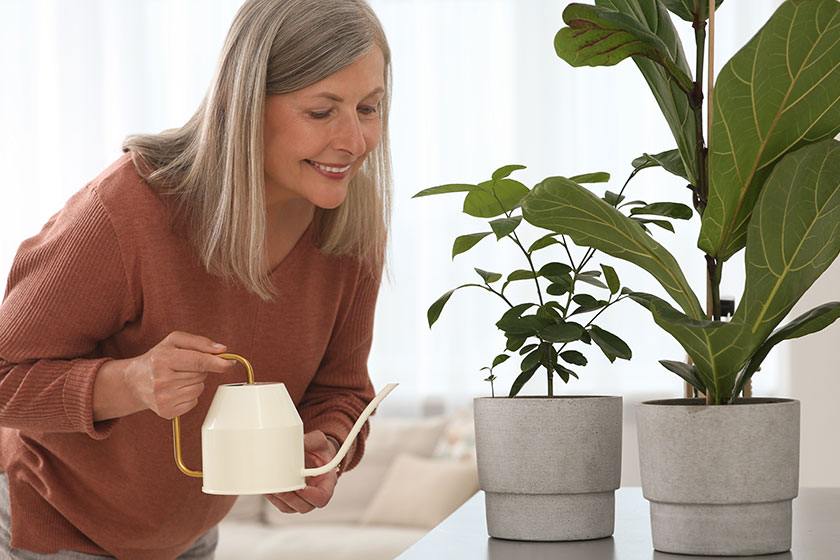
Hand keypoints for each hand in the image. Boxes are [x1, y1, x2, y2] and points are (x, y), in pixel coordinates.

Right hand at [96, 331, 234, 420]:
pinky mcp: (167, 412)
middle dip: (199, 369)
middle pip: (201, 375)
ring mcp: (163, 398)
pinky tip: (176, 390)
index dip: (218, 362)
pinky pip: (194, 402)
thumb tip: (222, 350)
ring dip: (195, 382)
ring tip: (178, 378)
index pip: (198, 361)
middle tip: (183, 367)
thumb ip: (199, 342)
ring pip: (199, 389)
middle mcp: (161, 380)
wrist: (133, 381)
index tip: (230, 363)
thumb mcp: (173, 341)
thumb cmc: (157, 358)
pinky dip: (190, 395)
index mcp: (162, 359)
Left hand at [265, 430, 338, 513]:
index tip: (301, 488)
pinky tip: (268, 490)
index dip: (312, 496)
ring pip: (292, 508)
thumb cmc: (319, 449)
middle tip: (281, 489)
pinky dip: (275, 500)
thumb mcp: (318, 441)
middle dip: (291, 499)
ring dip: (281, 500)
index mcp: (327, 481)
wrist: (313, 452)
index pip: (323, 496)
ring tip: (272, 489)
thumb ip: (310, 442)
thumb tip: (295, 443)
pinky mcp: (292, 498)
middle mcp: (316, 492)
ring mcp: (303, 498)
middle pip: (305, 506)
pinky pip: (283, 505)